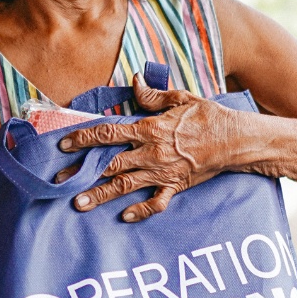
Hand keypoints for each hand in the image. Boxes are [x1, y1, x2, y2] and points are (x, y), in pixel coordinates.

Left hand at [56, 75, 241, 221]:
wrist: (236, 140)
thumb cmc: (208, 117)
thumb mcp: (181, 98)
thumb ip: (153, 94)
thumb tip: (134, 81)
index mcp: (150, 129)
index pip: (109, 133)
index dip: (84, 138)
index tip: (65, 143)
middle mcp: (151, 153)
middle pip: (109, 164)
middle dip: (82, 172)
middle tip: (60, 179)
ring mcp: (162, 173)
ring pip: (125, 186)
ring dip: (100, 195)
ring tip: (78, 203)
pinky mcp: (175, 187)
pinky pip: (155, 203)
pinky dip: (140, 211)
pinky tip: (125, 216)